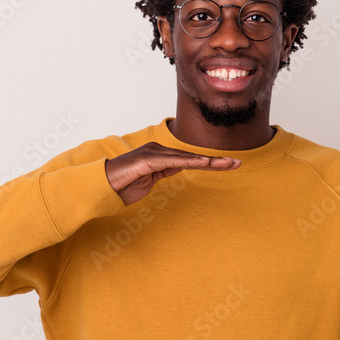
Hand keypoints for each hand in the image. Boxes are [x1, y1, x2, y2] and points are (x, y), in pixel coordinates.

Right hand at [104, 142, 239, 204]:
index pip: (191, 160)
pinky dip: (190, 162)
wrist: (101, 187)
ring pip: (187, 158)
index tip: (230, 166)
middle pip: (193, 157)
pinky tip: (205, 163)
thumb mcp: (149, 181)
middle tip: (238, 163)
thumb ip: (163, 172)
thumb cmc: (122, 186)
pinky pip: (173, 161)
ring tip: (228, 164)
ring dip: (209, 161)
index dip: (212, 163)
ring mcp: (153, 154)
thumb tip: (178, 167)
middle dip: (217, 161)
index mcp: (161, 157)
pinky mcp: (147, 160)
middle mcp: (159, 152)